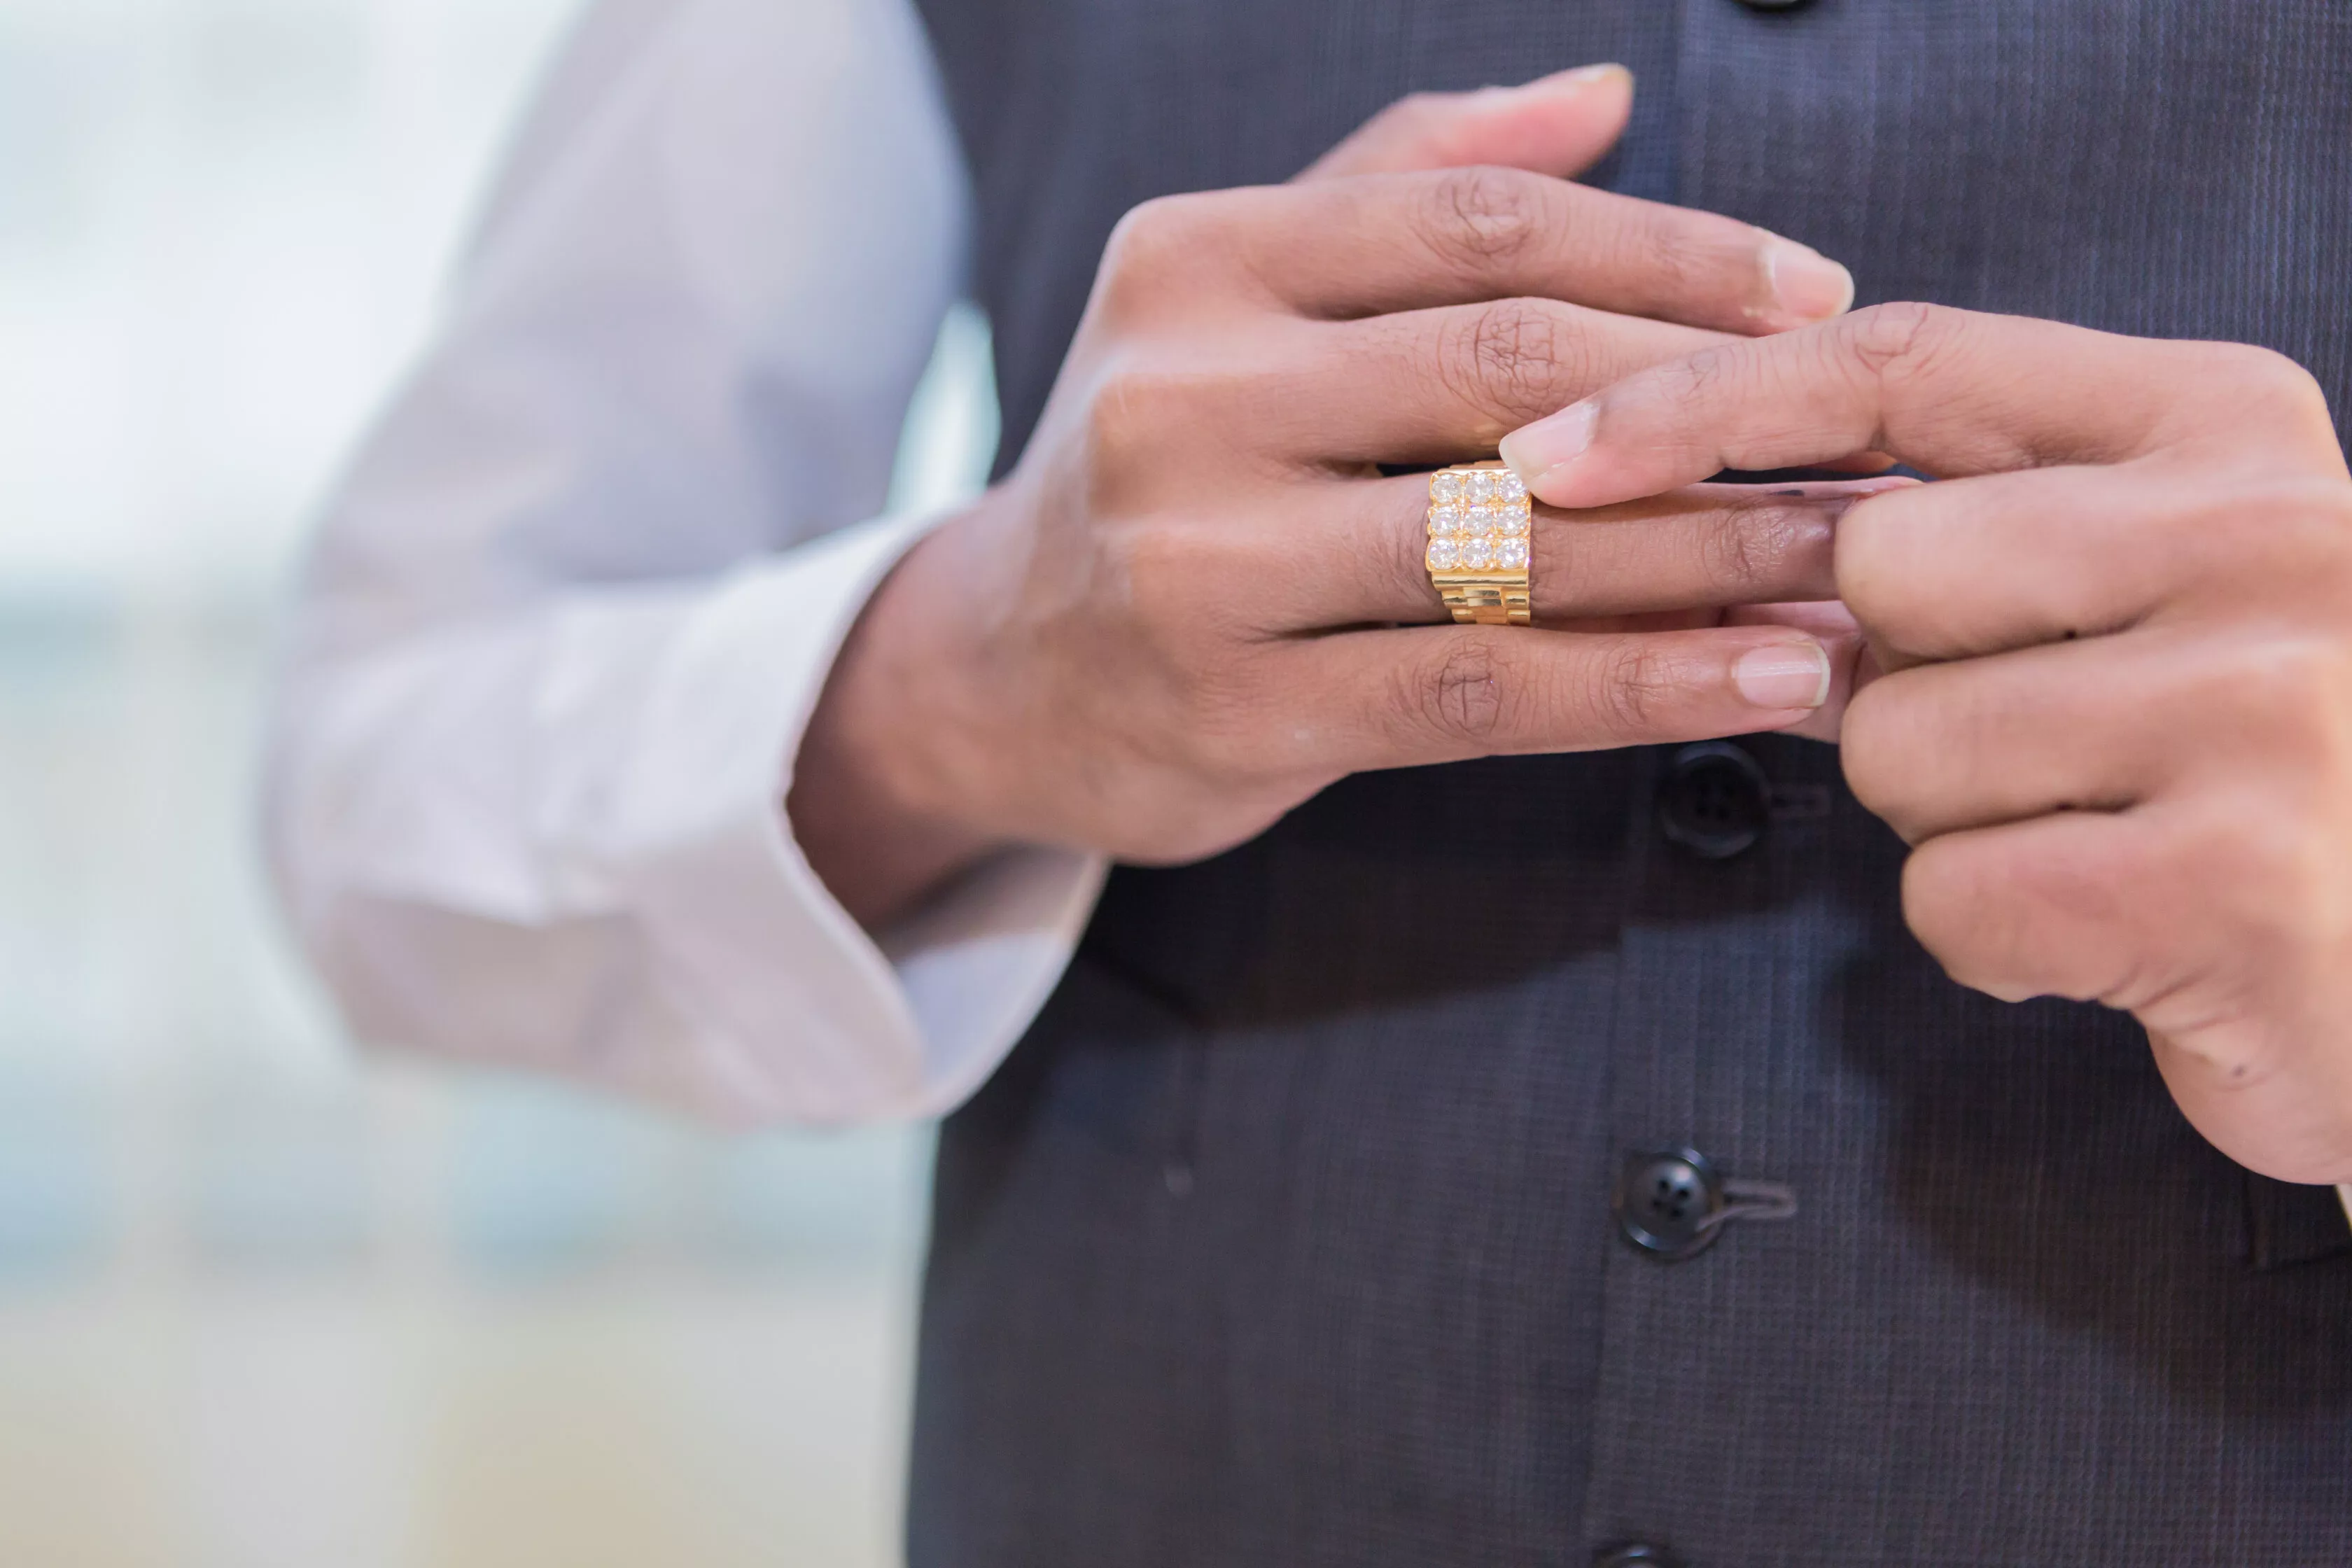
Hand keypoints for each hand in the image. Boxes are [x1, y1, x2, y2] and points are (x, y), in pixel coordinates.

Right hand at [793, 65, 1871, 926]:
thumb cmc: (1158, 466)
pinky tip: (1766, 682)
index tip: (1817, 295)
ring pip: (1512, 539)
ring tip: (1862, 565)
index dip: (1667, 250)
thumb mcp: (1231, 297)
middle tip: (1874, 436)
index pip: (1473, 224)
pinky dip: (1644, 685)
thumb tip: (1602, 89)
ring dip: (1716, 550)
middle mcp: (1184, 393)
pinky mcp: (1232, 707)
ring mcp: (1197, 557)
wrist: (992, 670)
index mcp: (1197, 260)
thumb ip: (1398, 182)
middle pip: (1507, 366)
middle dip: (1715, 399)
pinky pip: (1482, 692)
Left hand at [1502, 302, 2351, 1183]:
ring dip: (1949, 819)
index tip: (1551, 452)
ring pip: (1898, 744)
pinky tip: (2114, 934)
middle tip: (2033, 742)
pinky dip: (1994, 940)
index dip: (1704, 401)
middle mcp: (2263, 535)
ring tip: (2097, 833)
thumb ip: (1966, 532)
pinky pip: (1951, 897)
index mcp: (2227, 427)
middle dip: (1893, 676)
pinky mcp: (2232, 881)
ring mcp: (2262, 704)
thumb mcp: (2144, 590)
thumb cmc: (2248, 770)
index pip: (1906, 359)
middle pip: (1879, 567)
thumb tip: (1700, 514)